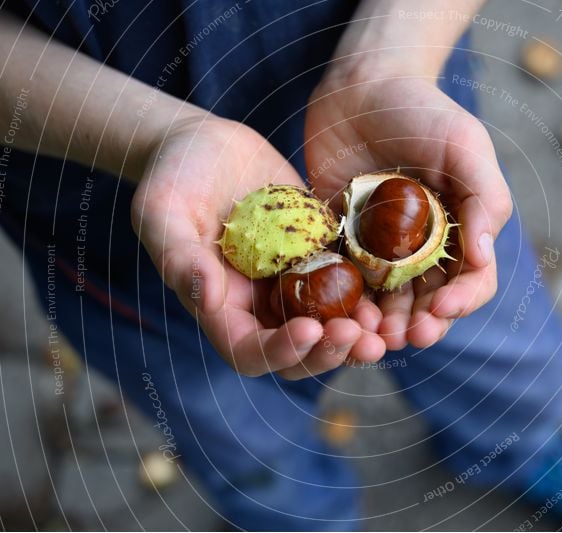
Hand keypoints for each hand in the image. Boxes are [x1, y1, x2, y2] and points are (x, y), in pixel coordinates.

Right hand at [131, 115, 384, 377]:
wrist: (207, 144)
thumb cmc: (175, 176)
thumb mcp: (164, 212)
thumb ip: (179, 257)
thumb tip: (207, 300)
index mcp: (221, 308)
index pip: (250, 351)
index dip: (280, 352)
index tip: (309, 331)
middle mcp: (261, 305)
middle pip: (298, 351)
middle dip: (328, 352)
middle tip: (358, 336)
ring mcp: (293, 282)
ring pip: (329, 325)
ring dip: (356, 334)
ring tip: (383, 329)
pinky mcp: (319, 255)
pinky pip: (347, 283)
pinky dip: (368, 294)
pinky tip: (391, 287)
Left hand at [305, 74, 511, 349]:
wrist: (359, 85)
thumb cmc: (421, 110)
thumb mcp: (464, 144)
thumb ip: (484, 198)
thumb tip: (485, 258)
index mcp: (461, 229)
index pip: (472, 281)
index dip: (462, 301)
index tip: (441, 308)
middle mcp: (424, 247)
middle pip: (428, 301)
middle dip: (421, 323)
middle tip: (406, 336)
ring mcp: (381, 248)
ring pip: (387, 301)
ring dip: (383, 324)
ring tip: (372, 337)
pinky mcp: (343, 242)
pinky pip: (346, 281)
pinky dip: (345, 302)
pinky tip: (339, 313)